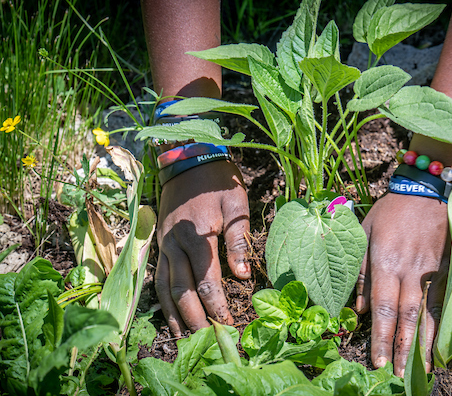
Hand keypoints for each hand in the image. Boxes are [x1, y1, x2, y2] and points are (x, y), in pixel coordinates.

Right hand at [155, 160, 249, 335]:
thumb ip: (238, 241)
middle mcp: (175, 245)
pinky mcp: (160, 244)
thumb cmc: (217, 182)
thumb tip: (242, 276)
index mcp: (197, 237)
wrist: (187, 159)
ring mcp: (164, 245)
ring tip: (185, 339)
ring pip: (165, 289)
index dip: (217, 307)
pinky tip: (169, 315)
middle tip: (208, 342)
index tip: (229, 325)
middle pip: (182, 292)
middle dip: (195, 319)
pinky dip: (163, 300)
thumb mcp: (236, 205)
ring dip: (175, 316)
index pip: (206, 282)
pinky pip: (158, 278)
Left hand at [356, 193, 449, 375]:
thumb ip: (360, 272)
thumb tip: (356, 309)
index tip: (380, 362)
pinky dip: (443, 324)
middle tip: (402, 376)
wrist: (427, 189)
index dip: (381, 336)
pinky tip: (443, 343)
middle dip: (404, 348)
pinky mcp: (448, 268)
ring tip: (423, 370)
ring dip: (425, 343)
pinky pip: (445, 301)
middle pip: (407, 316)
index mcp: (386, 261)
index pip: (382, 307)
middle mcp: (410, 270)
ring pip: (429, 313)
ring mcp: (432, 270)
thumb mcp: (365, 234)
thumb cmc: (390, 211)